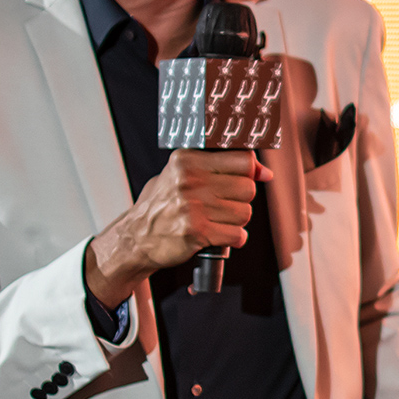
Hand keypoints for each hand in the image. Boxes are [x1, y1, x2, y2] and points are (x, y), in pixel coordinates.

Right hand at [85, 150, 273, 307]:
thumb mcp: (181, 173)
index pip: (242, 159)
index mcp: (188, 161)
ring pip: (244, 213)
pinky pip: (236, 234)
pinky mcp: (196, 232)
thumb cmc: (161, 205)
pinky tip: (220, 235)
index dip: (252, 170)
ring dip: (237, 221)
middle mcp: (190, 181)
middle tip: (226, 204)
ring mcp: (193, 207)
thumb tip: (263, 171)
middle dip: (242, 199)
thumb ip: (219, 167)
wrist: (136, 237)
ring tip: (218, 220)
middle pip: (247, 188)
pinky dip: (234, 238)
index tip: (255, 176)